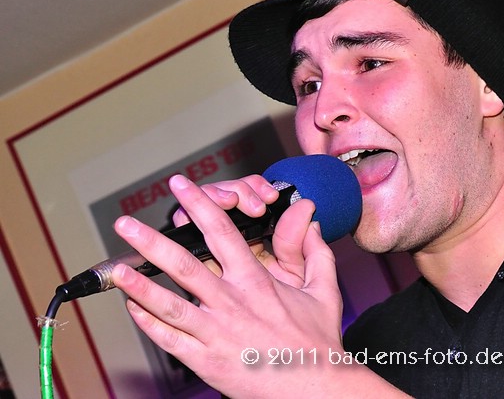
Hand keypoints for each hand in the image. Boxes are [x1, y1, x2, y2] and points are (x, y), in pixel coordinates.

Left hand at [111, 174, 344, 396]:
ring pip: (169, 304)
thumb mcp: (324, 291)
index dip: (199, 205)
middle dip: (151, 241)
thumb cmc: (317, 341)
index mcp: (256, 281)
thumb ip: (315, 253)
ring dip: (139, 285)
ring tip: (117, 269)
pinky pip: (170, 341)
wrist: (316, 387)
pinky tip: (132, 309)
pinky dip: (148, 324)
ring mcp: (216, 333)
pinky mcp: (206, 361)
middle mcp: (231, 303)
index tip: (180, 186)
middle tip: (126, 224)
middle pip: (184, 265)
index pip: (222, 232)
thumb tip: (312, 222)